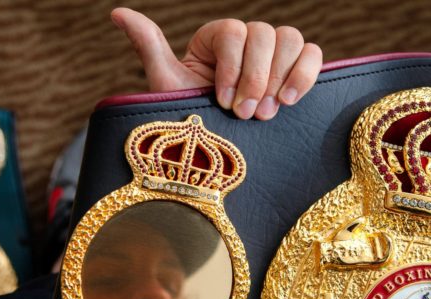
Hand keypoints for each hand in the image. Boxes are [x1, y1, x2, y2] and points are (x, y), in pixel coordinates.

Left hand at [111, 8, 321, 119]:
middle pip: (266, 33)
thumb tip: (118, 13)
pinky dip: (306, 74)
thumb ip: (150, 47)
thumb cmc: (189, 118)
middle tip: (245, 114)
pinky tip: (289, 102)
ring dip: (282, 77)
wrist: (213, 153)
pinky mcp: (295, 74)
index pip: (234, 31)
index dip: (231, 66)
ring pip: (292, 40)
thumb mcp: (168, 85)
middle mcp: (248, 42)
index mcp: (216, 39)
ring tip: (267, 113)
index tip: (221, 100)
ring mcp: (274, 57)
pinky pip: (313, 56)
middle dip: (256, 77)